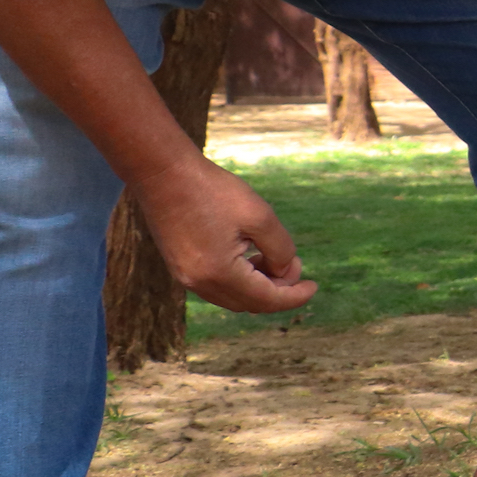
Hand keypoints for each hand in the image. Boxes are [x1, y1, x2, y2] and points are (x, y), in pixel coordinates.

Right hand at [128, 155, 318, 312]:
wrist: (162, 172)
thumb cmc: (212, 190)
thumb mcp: (260, 216)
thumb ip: (281, 249)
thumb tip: (287, 271)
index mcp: (219, 273)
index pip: (266, 300)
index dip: (295, 296)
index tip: (314, 286)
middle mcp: (199, 283)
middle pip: (250, 304)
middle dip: (278, 290)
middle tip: (294, 264)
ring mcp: (185, 277)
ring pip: (233, 298)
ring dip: (258, 286)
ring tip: (271, 257)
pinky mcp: (179, 267)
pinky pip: (217, 287)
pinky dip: (239, 280)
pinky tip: (249, 257)